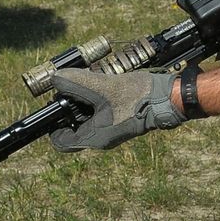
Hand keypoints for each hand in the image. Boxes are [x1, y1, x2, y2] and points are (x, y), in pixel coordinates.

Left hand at [49, 69, 183, 150]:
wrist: (167, 97)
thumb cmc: (137, 97)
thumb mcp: (102, 87)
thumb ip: (77, 83)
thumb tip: (55, 78)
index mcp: (94, 138)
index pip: (61, 142)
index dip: (52, 125)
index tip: (54, 105)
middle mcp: (100, 137)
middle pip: (72, 126)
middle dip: (69, 106)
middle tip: (71, 88)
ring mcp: (111, 128)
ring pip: (86, 116)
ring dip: (83, 99)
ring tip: (87, 82)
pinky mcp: (119, 118)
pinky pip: (99, 111)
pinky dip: (96, 98)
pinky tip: (101, 83)